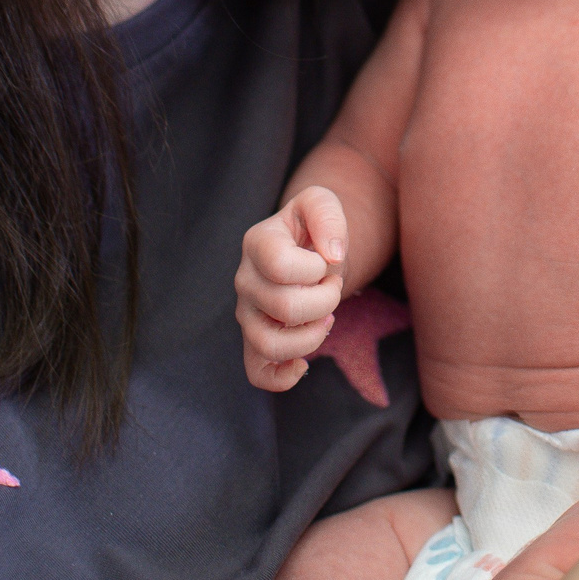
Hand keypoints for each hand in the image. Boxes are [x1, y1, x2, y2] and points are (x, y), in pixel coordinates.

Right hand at [235, 186, 348, 390]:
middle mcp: (245, 281)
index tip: (326, 263)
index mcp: (257, 243)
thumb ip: (327, 215)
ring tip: (325, 319)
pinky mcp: (254, 342)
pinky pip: (258, 374)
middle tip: (333, 287)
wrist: (308, 252)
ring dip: (311, 337)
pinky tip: (305, 363)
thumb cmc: (313, 228)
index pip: (281, 266)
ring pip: (269, 345)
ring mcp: (247, 315)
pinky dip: (284, 377)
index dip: (315, 269)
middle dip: (326, 300)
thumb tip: (331, 255)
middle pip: (284, 307)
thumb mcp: (323, 202)